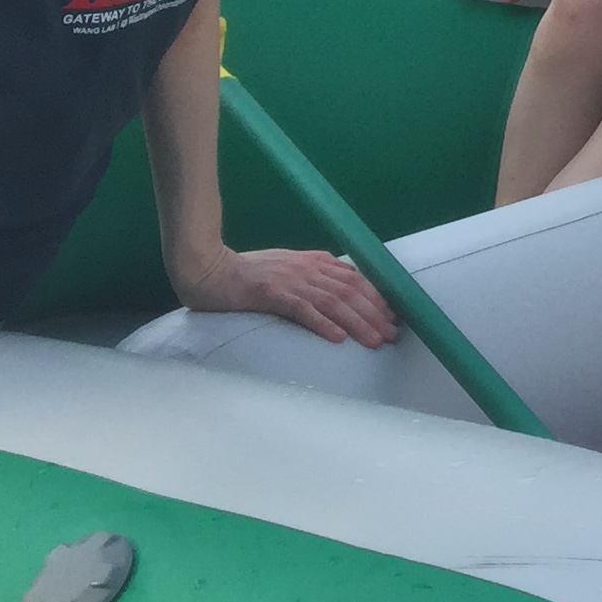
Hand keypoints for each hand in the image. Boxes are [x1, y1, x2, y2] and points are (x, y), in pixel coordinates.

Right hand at [167, 242, 398, 345]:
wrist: (208, 269)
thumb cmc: (248, 273)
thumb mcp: (289, 268)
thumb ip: (314, 277)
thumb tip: (342, 291)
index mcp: (314, 261)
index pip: (354, 278)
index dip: (376, 297)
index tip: (392, 316)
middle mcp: (307, 268)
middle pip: (350, 292)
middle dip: (375, 314)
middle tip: (392, 334)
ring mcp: (291, 280)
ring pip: (333, 302)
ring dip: (357, 322)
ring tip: (374, 340)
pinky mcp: (271, 294)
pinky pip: (303, 310)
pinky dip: (323, 324)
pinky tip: (338, 338)